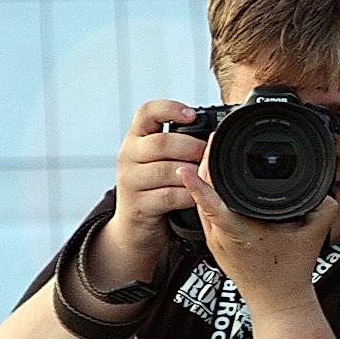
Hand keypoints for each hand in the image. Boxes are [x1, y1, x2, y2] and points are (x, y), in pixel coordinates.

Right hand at [105, 100, 205, 268]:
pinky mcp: (138, 205)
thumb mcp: (157, 162)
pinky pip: (169, 196)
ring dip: (192, 174)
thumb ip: (175, 145)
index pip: (147, 112)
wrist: (134, 229)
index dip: (170, 109)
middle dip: (192, 148)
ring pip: (167, 170)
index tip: (192, 115)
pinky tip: (196, 197)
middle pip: (162, 143)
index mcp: (135, 139)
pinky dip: (187, 195)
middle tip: (209, 154)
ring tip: (206, 176)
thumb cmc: (154, 190)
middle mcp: (128, 156)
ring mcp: (129, 181)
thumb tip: (211, 133)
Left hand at [176, 140, 337, 312]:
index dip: (198, 187)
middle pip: (203, 197)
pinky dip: (208, 192)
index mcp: (241, 234)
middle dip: (203, 165)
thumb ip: (324, 209)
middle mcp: (223, 237)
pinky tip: (213, 178)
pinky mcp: (216, 244)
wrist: (278, 304)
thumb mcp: (313, 236)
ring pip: (202, 203)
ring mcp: (216, 242)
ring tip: (212, 150)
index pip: (214, 206)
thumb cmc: (292, 273)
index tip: (184, 168)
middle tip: (213, 138)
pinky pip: (206, 212)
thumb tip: (329, 190)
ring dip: (204, 177)